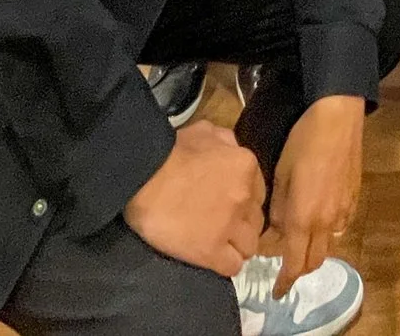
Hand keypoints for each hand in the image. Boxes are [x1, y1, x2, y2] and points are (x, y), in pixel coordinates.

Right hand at [126, 121, 265, 278]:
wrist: (142, 176)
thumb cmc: (169, 151)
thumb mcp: (203, 131)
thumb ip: (225, 141)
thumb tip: (231, 149)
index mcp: (245, 167)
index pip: (257, 194)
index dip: (243, 203)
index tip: (228, 207)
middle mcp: (245, 198)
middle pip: (255, 221)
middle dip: (241, 225)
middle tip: (221, 225)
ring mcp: (230, 226)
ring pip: (249, 247)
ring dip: (236, 246)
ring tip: (217, 244)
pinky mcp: (212, 252)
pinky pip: (232, 266)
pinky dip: (224, 264)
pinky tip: (211, 258)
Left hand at [263, 94, 363, 295]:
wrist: (337, 120)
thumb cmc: (301, 143)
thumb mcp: (279, 175)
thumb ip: (277, 209)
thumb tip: (274, 228)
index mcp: (303, 218)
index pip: (294, 263)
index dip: (285, 281)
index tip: (277, 290)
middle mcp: (325, 222)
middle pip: (314, 261)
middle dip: (299, 269)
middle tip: (285, 266)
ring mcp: (343, 211)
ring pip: (329, 246)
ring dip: (314, 251)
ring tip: (300, 241)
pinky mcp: (354, 199)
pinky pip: (340, 227)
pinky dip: (327, 233)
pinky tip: (318, 218)